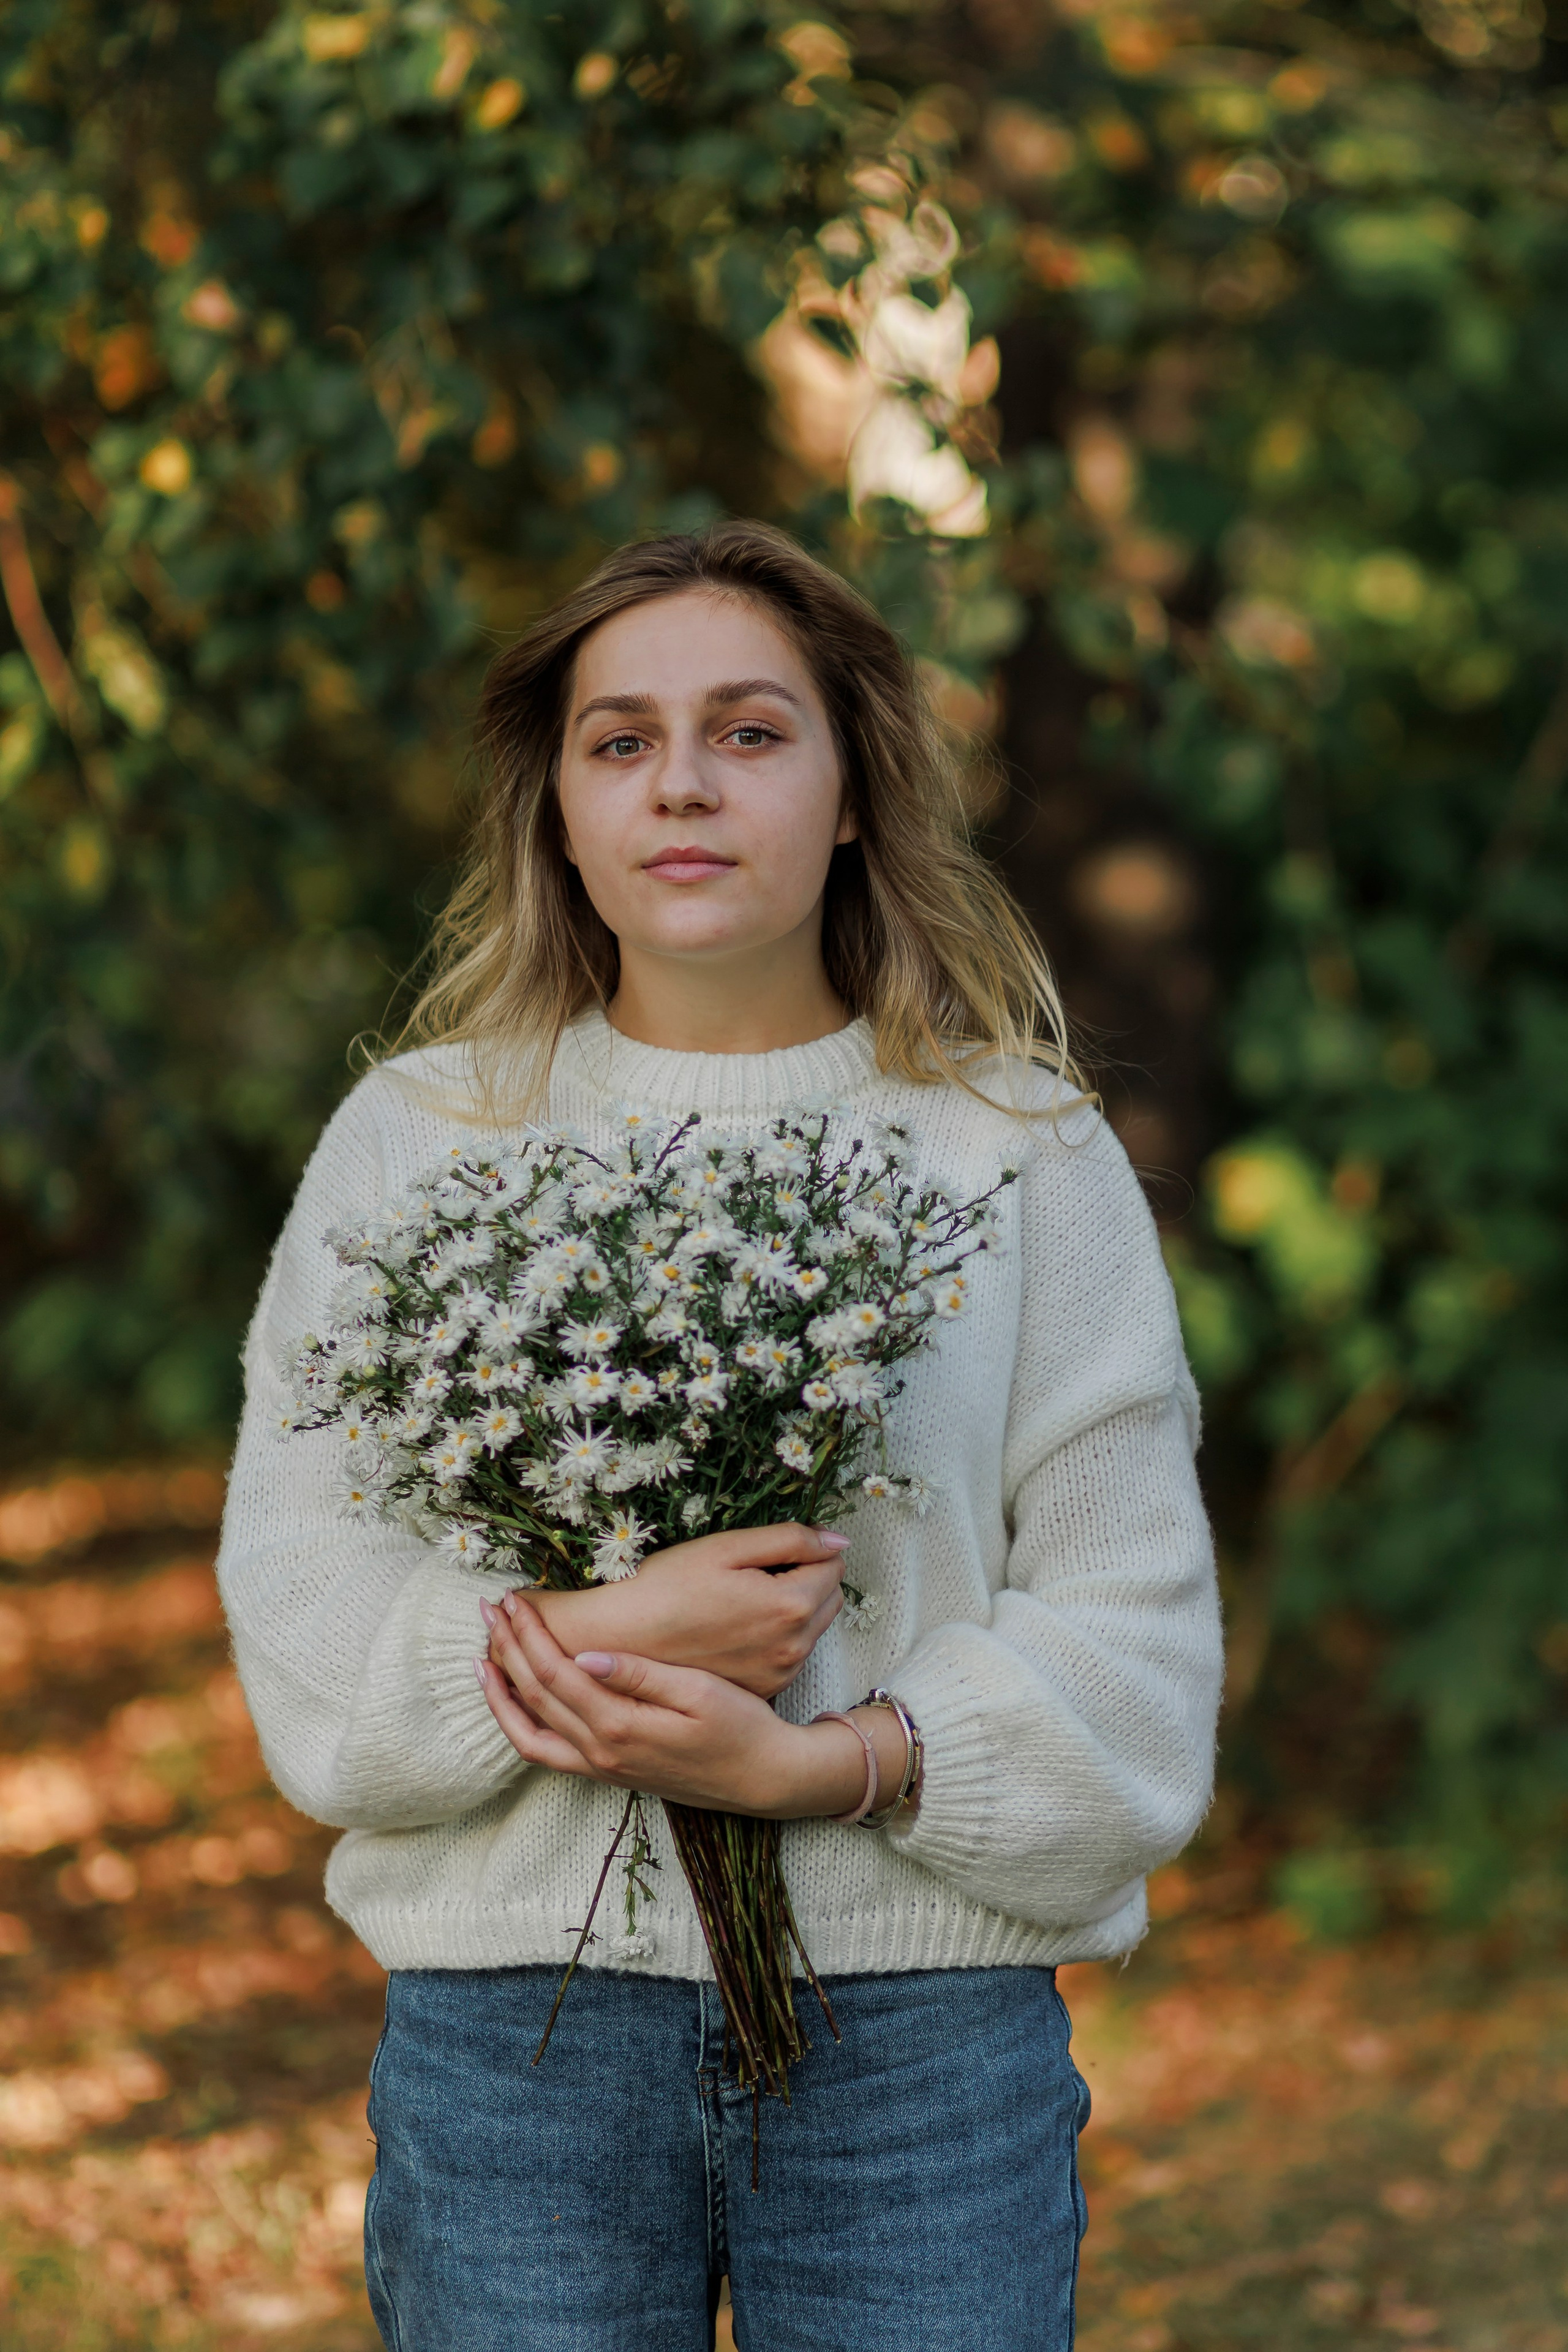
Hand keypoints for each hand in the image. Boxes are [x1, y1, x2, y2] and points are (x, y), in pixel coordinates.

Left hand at [475, 1595, 870, 1818]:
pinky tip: (513, 1702)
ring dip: (501, 1693)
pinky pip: (545, 1754)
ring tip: (483, 1657)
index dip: (528, 1634)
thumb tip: (586, 1654)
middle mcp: (601, 1752)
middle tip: (488, 1610)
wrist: (762, 1779)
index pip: (556, 1672)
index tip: (512, 1599)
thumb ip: (640, 1674)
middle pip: (534, 1696)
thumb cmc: (739, 1726)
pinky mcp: (606, 1774)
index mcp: (621, 1724)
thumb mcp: (699, 1691)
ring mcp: (600, 1768)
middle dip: (506, 1650)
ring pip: (529, 1733)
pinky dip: (520, 1727)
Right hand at [516, 1522, 849, 1697]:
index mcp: (790, 1605)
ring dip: (793, 1609)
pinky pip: (790, 1655)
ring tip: (742, 1600)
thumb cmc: (667, 1586)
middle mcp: (793, 1647)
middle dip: (807, 1578)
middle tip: (756, 1572)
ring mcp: (779, 1674)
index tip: (769, 1551)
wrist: (622, 1641)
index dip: (806, 1550)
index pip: (833, 1565)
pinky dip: (777, 1638)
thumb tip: (838, 1541)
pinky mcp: (763, 1689)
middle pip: (829, 1598)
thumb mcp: (726, 1548)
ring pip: (812, 1628)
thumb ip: (790, 1540)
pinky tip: (737, 1628)